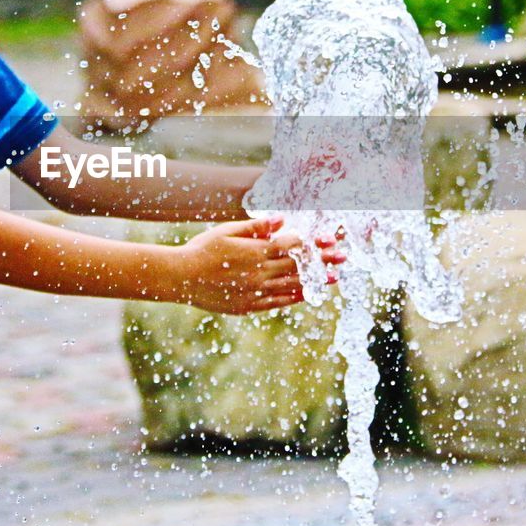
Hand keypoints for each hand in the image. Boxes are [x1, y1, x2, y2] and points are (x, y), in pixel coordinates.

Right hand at [173, 217, 346, 314]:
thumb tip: (281, 219)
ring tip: (335, 278)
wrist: (181, 278)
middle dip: (322, 261)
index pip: (292, 245)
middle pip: (298, 265)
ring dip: (315, 281)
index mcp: (255, 251)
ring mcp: (255, 291)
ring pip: (292, 286)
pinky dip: (295, 297)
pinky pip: (278, 302)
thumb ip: (255, 226)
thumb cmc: (202, 250)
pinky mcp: (249, 306)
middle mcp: (259, 272)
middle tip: (343, 257)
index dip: (313, 242)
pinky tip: (308, 293)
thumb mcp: (227, 231)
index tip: (331, 239)